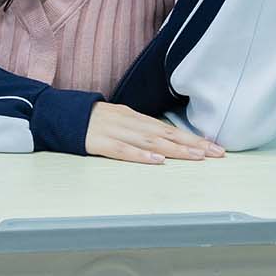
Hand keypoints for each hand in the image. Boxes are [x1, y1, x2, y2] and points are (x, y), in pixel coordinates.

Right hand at [85, 101, 225, 165]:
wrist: (58, 114)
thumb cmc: (90, 120)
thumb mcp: (118, 120)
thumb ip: (139, 129)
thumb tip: (163, 140)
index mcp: (134, 117)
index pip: (168, 128)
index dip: (191, 138)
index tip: (213, 146)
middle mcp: (129, 122)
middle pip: (165, 134)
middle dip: (193, 145)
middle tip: (216, 153)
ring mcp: (114, 131)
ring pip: (150, 141)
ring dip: (175, 150)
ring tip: (196, 157)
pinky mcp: (99, 142)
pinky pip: (122, 150)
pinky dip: (140, 155)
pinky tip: (157, 161)